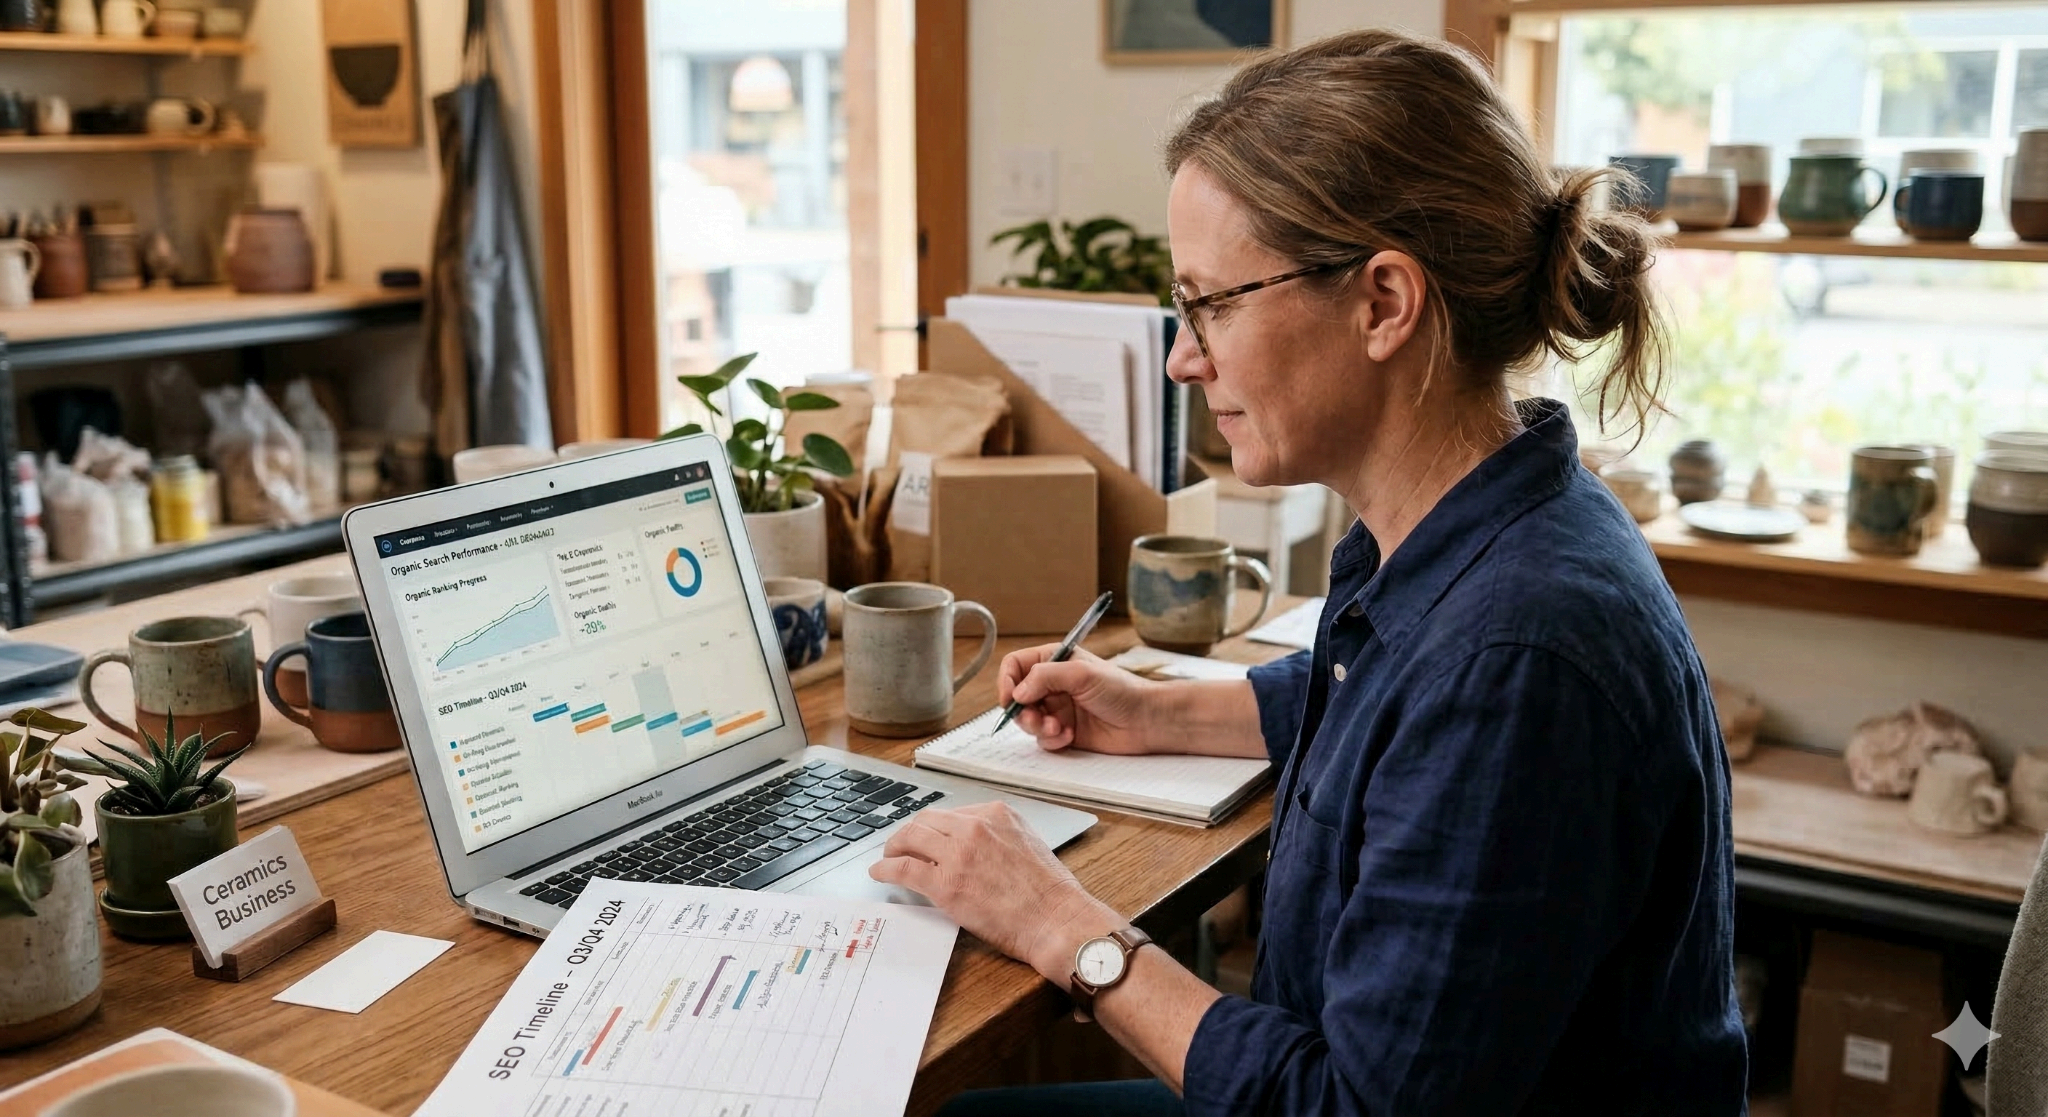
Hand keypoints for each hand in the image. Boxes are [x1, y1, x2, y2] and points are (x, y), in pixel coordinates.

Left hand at [869, 802, 1120, 984]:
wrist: (1057, 919)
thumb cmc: (1050, 892)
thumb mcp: (1027, 843)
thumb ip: (998, 837)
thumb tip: (974, 846)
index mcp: (996, 814)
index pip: (952, 813)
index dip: (935, 828)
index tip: (927, 839)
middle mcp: (975, 827)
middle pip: (925, 820)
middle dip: (909, 834)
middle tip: (901, 847)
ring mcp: (958, 853)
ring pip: (910, 838)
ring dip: (894, 848)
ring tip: (888, 859)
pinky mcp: (946, 883)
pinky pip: (904, 869)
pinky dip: (886, 868)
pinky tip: (880, 873)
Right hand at [998, 645, 1164, 754]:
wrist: (1146, 720)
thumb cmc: (1122, 689)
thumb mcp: (1082, 673)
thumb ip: (1045, 677)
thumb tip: (1018, 692)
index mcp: (1054, 661)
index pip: (1015, 666)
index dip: (1007, 681)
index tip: (1010, 698)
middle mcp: (1052, 684)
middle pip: (1017, 697)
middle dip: (1022, 711)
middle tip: (1036, 719)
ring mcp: (1057, 709)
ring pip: (1027, 720)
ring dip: (1037, 727)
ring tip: (1056, 728)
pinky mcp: (1064, 731)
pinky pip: (1043, 739)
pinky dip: (1051, 740)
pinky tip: (1070, 736)